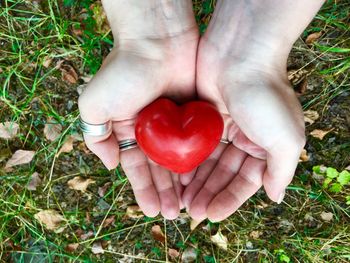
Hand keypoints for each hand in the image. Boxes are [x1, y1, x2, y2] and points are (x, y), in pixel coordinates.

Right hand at [79, 0, 198, 218]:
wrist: (157, 40)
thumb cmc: (123, 71)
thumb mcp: (94, 105)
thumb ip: (96, 136)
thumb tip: (110, 165)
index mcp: (129, 129)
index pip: (136, 167)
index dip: (143, 189)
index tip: (152, 210)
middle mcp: (152, 129)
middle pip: (160, 168)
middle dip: (165, 192)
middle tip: (173, 215)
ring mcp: (174, 122)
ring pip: (180, 160)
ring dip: (182, 184)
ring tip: (189, 207)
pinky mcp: (195, 114)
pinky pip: (198, 144)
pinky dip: (199, 163)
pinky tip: (203, 181)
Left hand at [183, 61, 304, 221]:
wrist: (240, 53)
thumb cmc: (266, 96)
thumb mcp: (286, 138)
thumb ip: (282, 170)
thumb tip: (275, 197)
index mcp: (264, 146)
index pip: (245, 181)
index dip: (229, 199)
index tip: (212, 216)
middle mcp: (242, 138)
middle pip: (223, 175)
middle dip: (209, 194)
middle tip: (193, 212)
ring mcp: (220, 128)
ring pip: (206, 163)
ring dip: (196, 183)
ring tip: (182, 202)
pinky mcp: (200, 118)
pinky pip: (192, 146)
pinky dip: (186, 163)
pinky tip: (176, 179)